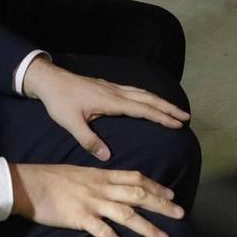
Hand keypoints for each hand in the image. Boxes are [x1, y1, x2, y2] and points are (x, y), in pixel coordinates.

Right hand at [8, 161, 183, 236]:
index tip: (171, 194)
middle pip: (138, 194)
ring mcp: (92, 203)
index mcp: (101, 175)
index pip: (135, 178)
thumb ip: (97, 179)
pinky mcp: (80, 218)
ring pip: (127, 214)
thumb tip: (111, 185)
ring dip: (147, 227)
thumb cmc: (50, 178)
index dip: (155, 186)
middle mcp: (101, 187)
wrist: (27, 184)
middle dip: (161, 205)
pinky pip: (104, 232)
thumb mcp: (78, 173)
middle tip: (181, 214)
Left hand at [22, 56, 189, 164]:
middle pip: (148, 98)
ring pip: (143, 93)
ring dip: (160, 101)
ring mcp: (113, 87)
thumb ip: (88, 140)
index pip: (143, 109)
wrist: (50, 80)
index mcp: (111, 101)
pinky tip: (150, 101)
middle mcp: (116, 92)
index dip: (162, 117)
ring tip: (174, 110)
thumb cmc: (60, 102)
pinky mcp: (108, 86)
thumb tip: (106, 156)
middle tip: (186, 117)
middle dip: (168, 108)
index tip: (178, 124)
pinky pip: (135, 91)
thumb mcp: (71, 123)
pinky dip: (148, 96)